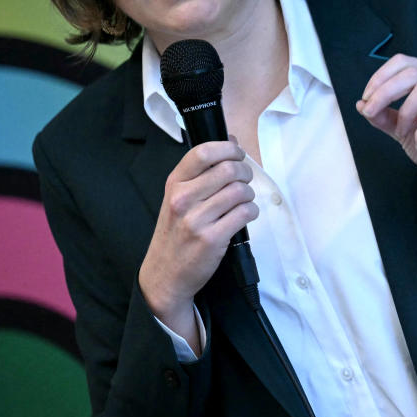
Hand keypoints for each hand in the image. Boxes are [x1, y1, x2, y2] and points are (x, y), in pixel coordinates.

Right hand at [138, 138, 256, 349]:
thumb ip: (202, 171)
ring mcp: (196, 220)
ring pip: (240, 191)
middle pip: (229, 169)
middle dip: (245, 172)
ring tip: (242, 202)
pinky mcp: (212, 239)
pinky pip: (245, 213)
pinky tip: (244, 216)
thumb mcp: (178, 198)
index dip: (228, 149)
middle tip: (245, 181)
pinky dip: (251, 212)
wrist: (165, 275)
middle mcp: (182, 199)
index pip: (203, 152)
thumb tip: (232, 141)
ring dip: (249, 194)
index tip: (237, 155)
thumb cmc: (175, 233)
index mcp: (174, 184)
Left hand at [356, 54, 416, 216]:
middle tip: (371, 112)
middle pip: (413, 72)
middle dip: (385, 92)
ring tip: (402, 132)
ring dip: (404, 112)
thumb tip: (361, 104)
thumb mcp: (401, 130)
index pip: (405, 62)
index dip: (380, 77)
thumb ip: (383, 116)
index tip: (366, 99)